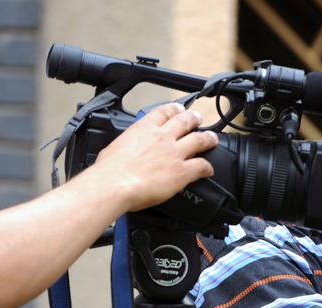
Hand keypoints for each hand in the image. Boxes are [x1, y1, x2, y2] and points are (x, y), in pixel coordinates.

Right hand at [91, 102, 219, 212]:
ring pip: (199, 140)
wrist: (115, 184)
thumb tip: (126, 151)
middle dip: (194, 118)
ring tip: (212, 139)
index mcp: (144, 128)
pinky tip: (209, 170)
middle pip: (185, 121)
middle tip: (198, 119)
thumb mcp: (114, 147)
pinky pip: (201, 166)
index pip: (164, 112)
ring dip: (208, 138)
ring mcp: (174, 153)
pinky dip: (208, 167)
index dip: (175, 109)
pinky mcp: (182, 171)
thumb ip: (126, 145)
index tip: (179, 109)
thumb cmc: (109, 170)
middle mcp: (163, 137)